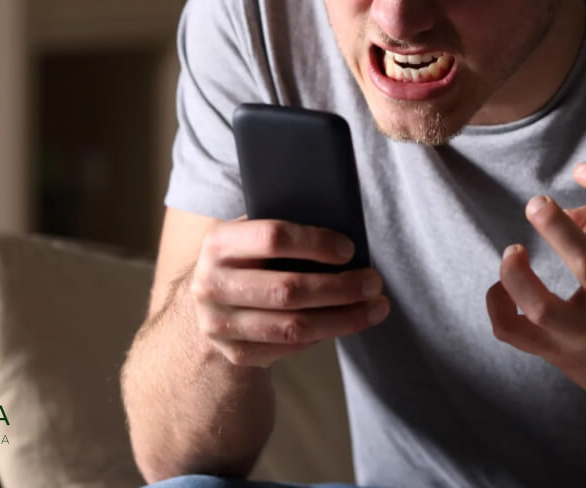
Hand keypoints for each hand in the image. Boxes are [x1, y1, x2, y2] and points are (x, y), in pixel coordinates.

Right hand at [190, 218, 389, 367]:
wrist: (210, 303)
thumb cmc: (247, 259)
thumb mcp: (252, 235)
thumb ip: (285, 232)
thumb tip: (346, 236)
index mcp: (219, 243)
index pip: (273, 238)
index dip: (316, 243)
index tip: (350, 249)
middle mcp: (212, 285)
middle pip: (287, 289)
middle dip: (340, 287)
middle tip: (374, 282)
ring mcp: (220, 324)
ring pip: (293, 326)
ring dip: (343, 318)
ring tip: (375, 307)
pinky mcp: (235, 353)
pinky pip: (289, 347)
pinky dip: (323, 334)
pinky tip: (345, 322)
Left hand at [485, 160, 585, 418]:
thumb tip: (569, 211)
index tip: (584, 170)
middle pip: (583, 261)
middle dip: (555, 227)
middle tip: (536, 204)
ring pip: (540, 307)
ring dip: (516, 274)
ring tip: (513, 252)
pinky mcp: (565, 357)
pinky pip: (517, 335)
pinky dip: (498, 308)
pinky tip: (498, 289)